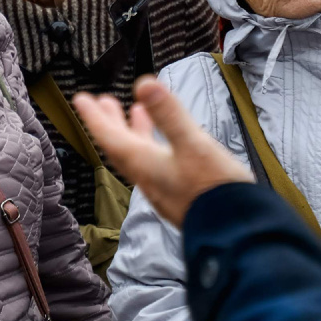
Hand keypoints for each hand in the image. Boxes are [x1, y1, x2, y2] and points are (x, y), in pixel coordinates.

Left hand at [73, 76, 253, 227]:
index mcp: (144, 164)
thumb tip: (144, 84)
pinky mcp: (181, 196)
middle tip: (104, 101)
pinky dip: (154, 146)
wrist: (240, 236)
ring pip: (140, 155)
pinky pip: (157, 165)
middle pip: (121, 146)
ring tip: (136, 111)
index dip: (94, 117)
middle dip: (112, 122)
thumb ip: (169, 115)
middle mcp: (148, 177)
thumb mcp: (193, 145)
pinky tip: (166, 143)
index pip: (110, 137)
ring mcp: (164, 188)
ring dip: (135, 132)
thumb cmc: (215, 191)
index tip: (80, 100)